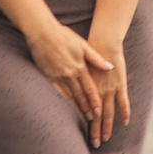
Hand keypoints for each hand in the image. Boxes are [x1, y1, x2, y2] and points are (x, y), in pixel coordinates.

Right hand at [29, 21, 114, 143]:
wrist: (43, 32)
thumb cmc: (64, 36)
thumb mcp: (83, 45)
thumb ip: (96, 58)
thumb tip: (110, 67)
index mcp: (80, 67)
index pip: (90, 89)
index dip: (95, 101)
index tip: (100, 112)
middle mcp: (70, 74)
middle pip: (81, 96)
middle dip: (88, 109)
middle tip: (94, 120)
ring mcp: (59, 76)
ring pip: (70, 96)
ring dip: (77, 108)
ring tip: (83, 118)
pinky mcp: (49, 76)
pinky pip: (57, 92)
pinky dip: (64, 101)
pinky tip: (67, 108)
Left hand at [86, 36, 131, 145]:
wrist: (103, 44)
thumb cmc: (89, 54)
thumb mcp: (80, 68)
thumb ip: (77, 81)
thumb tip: (70, 90)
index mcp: (88, 89)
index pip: (85, 111)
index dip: (85, 124)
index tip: (82, 135)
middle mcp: (98, 92)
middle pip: (95, 116)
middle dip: (94, 131)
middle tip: (94, 145)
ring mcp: (110, 89)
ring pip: (108, 113)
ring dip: (106, 127)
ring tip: (105, 139)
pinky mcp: (120, 85)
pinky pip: (123, 102)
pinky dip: (124, 112)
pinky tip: (124, 122)